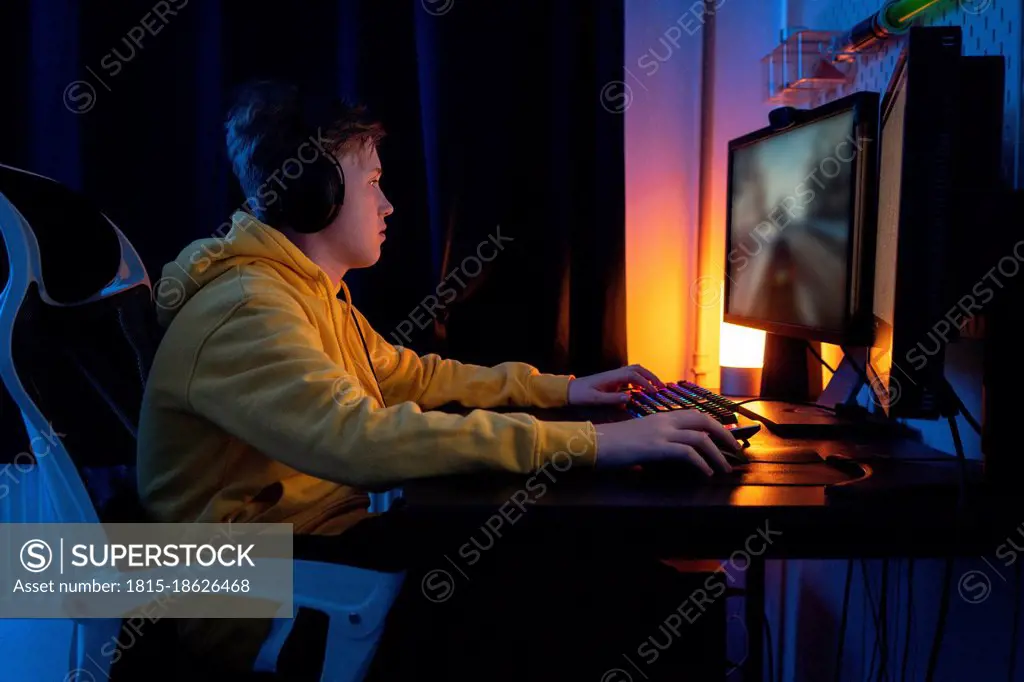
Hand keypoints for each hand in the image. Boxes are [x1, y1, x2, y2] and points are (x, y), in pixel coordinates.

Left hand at [567, 364, 664, 405]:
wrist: (569, 390)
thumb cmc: (581, 395)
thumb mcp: (596, 399)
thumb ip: (613, 398)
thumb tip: (630, 398)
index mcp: (612, 377)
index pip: (634, 377)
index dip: (645, 384)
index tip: (654, 392)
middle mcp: (615, 373)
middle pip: (638, 369)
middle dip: (651, 376)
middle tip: (662, 387)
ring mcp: (614, 375)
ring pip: (635, 370)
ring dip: (647, 376)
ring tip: (657, 386)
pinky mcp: (613, 379)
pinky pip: (631, 375)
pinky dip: (640, 379)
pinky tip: (644, 389)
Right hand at [593, 411, 741, 474]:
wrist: (594, 442)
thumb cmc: (612, 442)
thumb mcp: (639, 436)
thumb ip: (658, 441)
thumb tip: (672, 454)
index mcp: (661, 417)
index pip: (695, 415)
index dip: (715, 424)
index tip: (727, 435)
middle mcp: (664, 421)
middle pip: (704, 421)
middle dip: (725, 435)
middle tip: (735, 450)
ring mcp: (661, 433)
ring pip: (701, 438)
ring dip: (717, 454)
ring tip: (724, 468)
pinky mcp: (656, 447)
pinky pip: (687, 453)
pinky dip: (701, 463)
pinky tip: (706, 473)